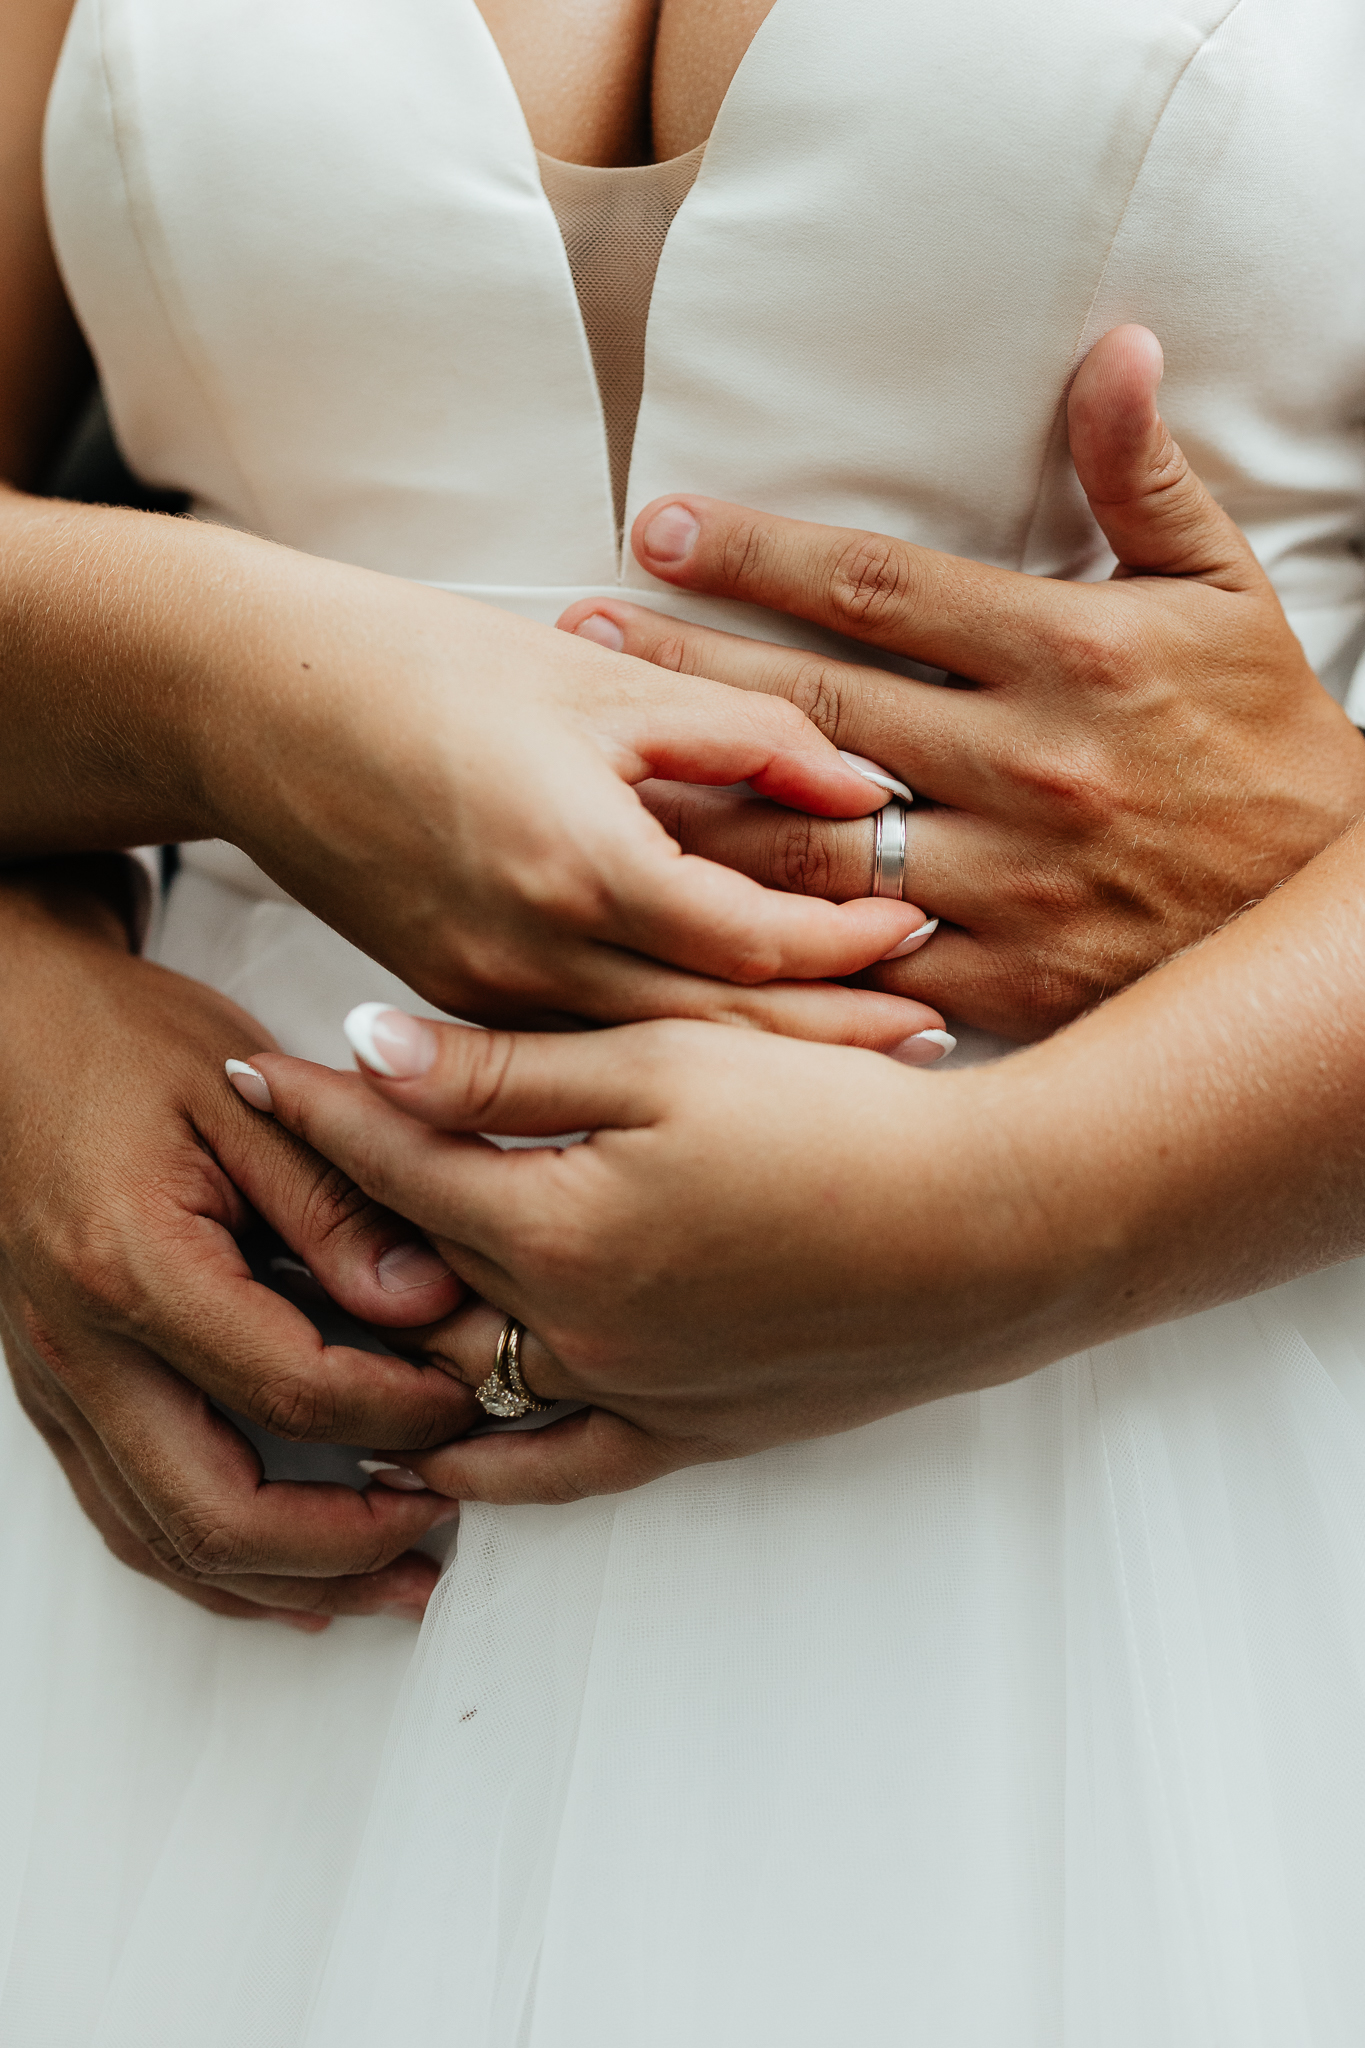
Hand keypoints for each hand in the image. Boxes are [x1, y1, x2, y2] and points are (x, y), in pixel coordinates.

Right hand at [0, 879, 483, 1626]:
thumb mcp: (250, 1095)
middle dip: (343, 1547)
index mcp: (136, 1267)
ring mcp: (55, 1383)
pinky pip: (128, 1517)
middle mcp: (81, 1348)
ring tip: (387, 1583)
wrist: (5, 1029)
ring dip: (285, 1584)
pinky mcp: (53, 1393)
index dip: (400, 1413)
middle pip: (216, 1514)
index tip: (468, 1398)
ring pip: (166, 1542)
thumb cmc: (120, 1044)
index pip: (294, 1390)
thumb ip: (341, 1204)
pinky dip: (215, 1563)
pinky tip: (285, 1572)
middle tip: (434, 1533)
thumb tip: (430, 1302)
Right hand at [216, 564, 944, 1044]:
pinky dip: (669, 1046)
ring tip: (858, 1050)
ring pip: (655, 1056)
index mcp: (576, 864)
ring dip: (759, 1056)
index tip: (914, 919)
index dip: (848, 941)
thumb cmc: (417, 668)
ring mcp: (486, 995)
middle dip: (835, 1035)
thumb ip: (744, 734)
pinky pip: (586, 1044)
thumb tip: (861, 781)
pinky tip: (725, 1035)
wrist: (254, 704)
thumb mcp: (599, 682)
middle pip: (720, 1030)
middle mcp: (530, 957)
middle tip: (930, 1035)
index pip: (753, 941)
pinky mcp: (456, 1001)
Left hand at [244, 1007, 1039, 1503]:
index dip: (322, 1113)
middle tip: (279, 1179)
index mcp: (555, 1227)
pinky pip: (554, 1469)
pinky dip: (483, 1462)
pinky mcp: (688, 1434)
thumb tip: (366, 1049)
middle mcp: (571, 1331)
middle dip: (336, 1219)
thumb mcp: (666, 1065)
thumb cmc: (840, 1124)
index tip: (260, 1076)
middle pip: (410, 1275)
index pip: (394, 1164)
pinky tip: (435, 1456)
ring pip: (463, 1373)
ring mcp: (627, 1396)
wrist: (991, 1230)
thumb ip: (506, 1072)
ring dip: (389, 1333)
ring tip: (330, 1298)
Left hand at [558, 327, 1364, 1038]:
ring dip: (695, 804)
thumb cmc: (1265, 739)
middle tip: (582, 638)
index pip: (879, 586)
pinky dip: (775, 940)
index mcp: (1073, 652)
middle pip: (815, 709)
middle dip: (685, 667)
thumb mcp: (1224, 590)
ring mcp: (1014, 881)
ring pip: (816, 841)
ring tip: (599, 770)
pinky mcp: (1009, 980)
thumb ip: (1145, 477)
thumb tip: (1111, 350)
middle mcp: (1030, 764)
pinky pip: (864, 959)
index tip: (658, 528)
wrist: (1329, 910)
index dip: (755, 553)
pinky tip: (687, 915)